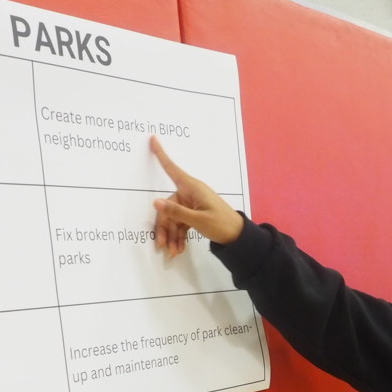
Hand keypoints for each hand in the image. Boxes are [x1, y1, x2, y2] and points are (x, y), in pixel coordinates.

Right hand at [150, 136, 243, 255]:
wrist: (238, 237)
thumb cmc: (221, 224)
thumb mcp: (198, 220)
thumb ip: (176, 212)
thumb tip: (156, 202)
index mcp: (192, 188)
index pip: (172, 169)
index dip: (161, 154)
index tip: (153, 138)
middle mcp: (190, 193)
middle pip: (168, 206)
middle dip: (165, 227)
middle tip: (162, 245)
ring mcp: (192, 204)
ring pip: (174, 218)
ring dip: (172, 235)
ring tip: (173, 252)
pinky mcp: (195, 214)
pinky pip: (181, 223)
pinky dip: (179, 236)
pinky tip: (179, 249)